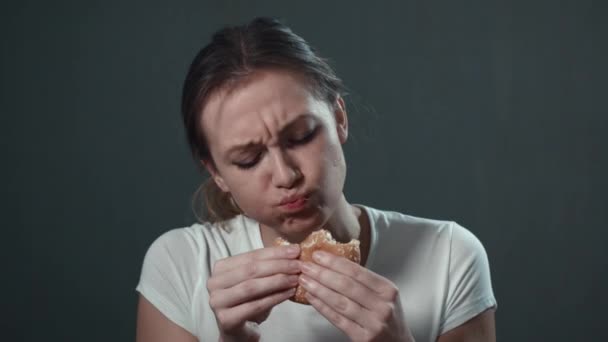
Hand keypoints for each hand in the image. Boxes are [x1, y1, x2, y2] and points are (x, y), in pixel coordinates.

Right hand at [207, 245, 300, 341]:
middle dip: (278, 265)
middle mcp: (214, 283)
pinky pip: (254, 306)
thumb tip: (293, 252)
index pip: (251, 256)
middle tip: (298, 265)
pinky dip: (274, 298)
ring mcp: (217, 301)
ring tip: (295, 278)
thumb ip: (268, 267)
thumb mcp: (257, 281)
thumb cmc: (249, 302)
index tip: (295, 250)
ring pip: (252, 287)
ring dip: (277, 281)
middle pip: (251, 270)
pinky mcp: (225, 319)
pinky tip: (289, 293)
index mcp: (221, 268)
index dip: (274, 252)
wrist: (238, 332)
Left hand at [299, 251, 414, 341]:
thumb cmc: (388, 317)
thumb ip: (364, 282)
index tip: (318, 255)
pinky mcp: (363, 338)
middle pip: (346, 285)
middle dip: (322, 274)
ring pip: (340, 302)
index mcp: (387, 290)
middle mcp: (382, 306)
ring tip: (305, 281)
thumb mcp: (384, 295)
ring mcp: (373, 323)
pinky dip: (322, 307)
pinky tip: (312, 298)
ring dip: (319, 289)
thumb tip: (333, 263)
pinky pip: (338, 319)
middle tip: (306, 266)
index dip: (334, 262)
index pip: (357, 271)